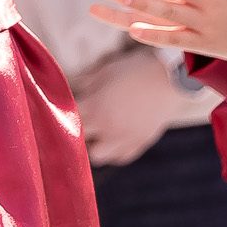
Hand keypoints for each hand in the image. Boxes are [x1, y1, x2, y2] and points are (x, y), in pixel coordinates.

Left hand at [68, 46, 182, 165]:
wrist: (170, 78)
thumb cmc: (134, 70)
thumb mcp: (104, 71)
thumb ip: (85, 85)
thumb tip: (75, 93)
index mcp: (96, 108)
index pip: (67, 119)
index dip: (59, 115)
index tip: (56, 111)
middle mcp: (109, 128)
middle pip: (79, 144)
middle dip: (74, 133)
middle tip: (77, 122)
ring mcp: (127, 139)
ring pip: (100, 156)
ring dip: (93, 145)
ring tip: (95, 132)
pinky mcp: (142, 143)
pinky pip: (122, 156)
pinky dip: (114, 151)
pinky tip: (113, 138)